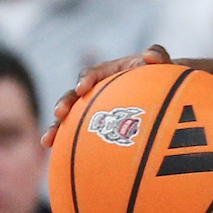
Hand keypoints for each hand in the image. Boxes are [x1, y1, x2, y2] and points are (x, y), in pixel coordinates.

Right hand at [43, 46, 171, 146]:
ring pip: (71, 118)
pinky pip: (79, 136)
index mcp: (108, 73)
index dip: (86, 79)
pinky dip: (67, 146)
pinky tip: (57, 158)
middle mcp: (96, 91)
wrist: (165, 98)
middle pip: (74, 96)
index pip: (93, 74)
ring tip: (47, 141)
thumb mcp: (162, 65)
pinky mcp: (94, 128)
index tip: (83, 89)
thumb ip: (159, 56)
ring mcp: (93, 110)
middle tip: (60, 113)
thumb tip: (150, 55)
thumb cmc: (162, 78)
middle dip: (65, 103)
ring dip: (57, 128)